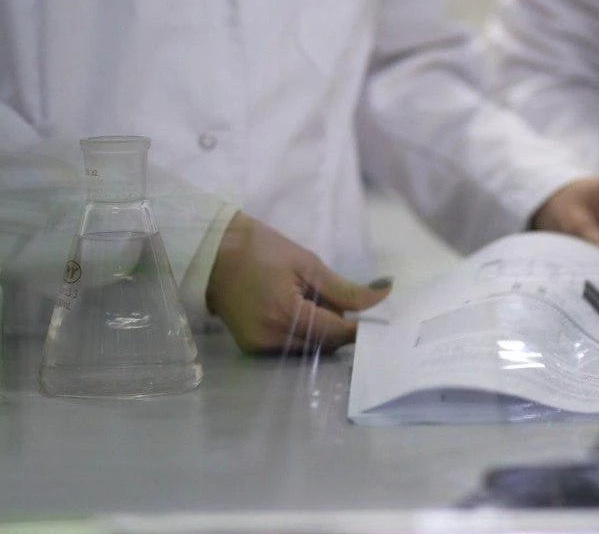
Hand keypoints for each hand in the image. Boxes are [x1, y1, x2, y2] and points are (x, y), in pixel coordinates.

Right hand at [206, 212, 389, 354]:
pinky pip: (291, 348)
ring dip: (320, 330)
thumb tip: (384, 294)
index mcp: (286, 314)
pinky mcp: (252, 348)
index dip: (360, 328)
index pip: (337, 332)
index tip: (378, 319)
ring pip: (310, 349)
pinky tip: (294, 309)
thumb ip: (346, 289)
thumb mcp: (308, 264)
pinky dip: (302, 333)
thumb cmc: (262, 249)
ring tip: (309, 299)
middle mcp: (272, 338)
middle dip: (338, 326)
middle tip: (333, 297)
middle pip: (325, 345)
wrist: (214, 252)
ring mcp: (259, 347)